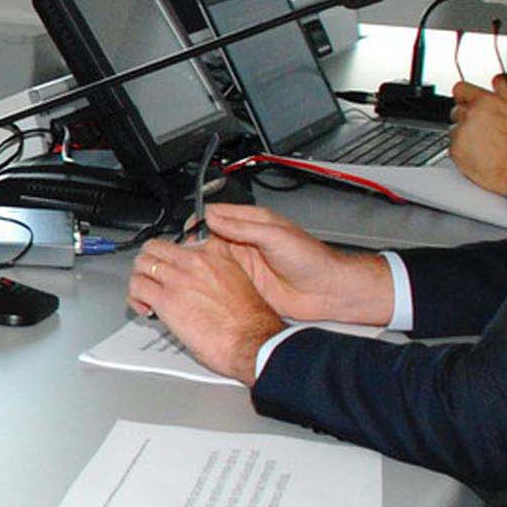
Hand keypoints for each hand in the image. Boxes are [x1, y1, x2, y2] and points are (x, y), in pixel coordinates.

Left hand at [127, 238, 279, 385]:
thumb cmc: (251, 320)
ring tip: (144, 294)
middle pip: (156, 247)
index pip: (182, 240)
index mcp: (215, 253)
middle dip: (150, 262)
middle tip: (151, 278)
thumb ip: (216, 274)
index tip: (171, 266)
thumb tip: (199, 285)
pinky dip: (135, 297)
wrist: (253, 340)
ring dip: (139, 278)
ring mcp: (178, 278)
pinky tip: (144, 308)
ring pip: (142, 264)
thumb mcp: (239, 281)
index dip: (173, 256)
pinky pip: (137, 288)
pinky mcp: (165, 299)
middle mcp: (195, 261)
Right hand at [197, 203, 394, 324]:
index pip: (216, 215)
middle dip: (193, 243)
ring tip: (185, 267)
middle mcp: (246, 242)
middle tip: (180, 251)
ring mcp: (244, 264)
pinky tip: (200, 283)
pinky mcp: (245, 284)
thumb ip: (244, 227)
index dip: (199, 221)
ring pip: (211, 260)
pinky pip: (220, 280)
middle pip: (208, 238)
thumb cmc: (312, 259)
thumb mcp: (275, 236)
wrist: (327, 291)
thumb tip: (214, 218)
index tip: (186, 229)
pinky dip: (209, 281)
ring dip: (199, 263)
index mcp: (253, 224)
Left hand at [445, 80, 506, 194]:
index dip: (464, 96)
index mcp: (485, 102)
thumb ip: (493, 103)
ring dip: (464, 135)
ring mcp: (460, 133)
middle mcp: (470, 115)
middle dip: (466, 118)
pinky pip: (453, 147)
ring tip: (484, 145)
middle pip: (456, 110)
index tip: (464, 101)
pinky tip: (479, 155)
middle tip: (481, 130)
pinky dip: (462, 150)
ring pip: (454, 129)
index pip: (460, 89)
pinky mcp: (455, 151)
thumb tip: (483, 99)